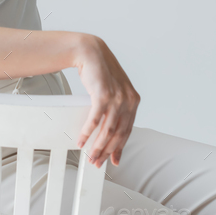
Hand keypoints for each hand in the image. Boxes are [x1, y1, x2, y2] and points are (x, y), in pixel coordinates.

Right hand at [73, 35, 140, 168]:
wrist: (91, 52)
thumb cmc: (101, 72)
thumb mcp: (115, 90)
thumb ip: (118, 107)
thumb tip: (113, 128)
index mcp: (134, 101)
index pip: (127, 130)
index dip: (119, 148)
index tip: (113, 161)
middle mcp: (128, 100)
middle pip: (118, 133)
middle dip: (107, 151)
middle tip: (97, 162)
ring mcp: (117, 98)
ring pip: (107, 130)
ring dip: (97, 146)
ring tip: (89, 155)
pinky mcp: (103, 95)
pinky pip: (94, 120)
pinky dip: (87, 133)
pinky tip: (81, 140)